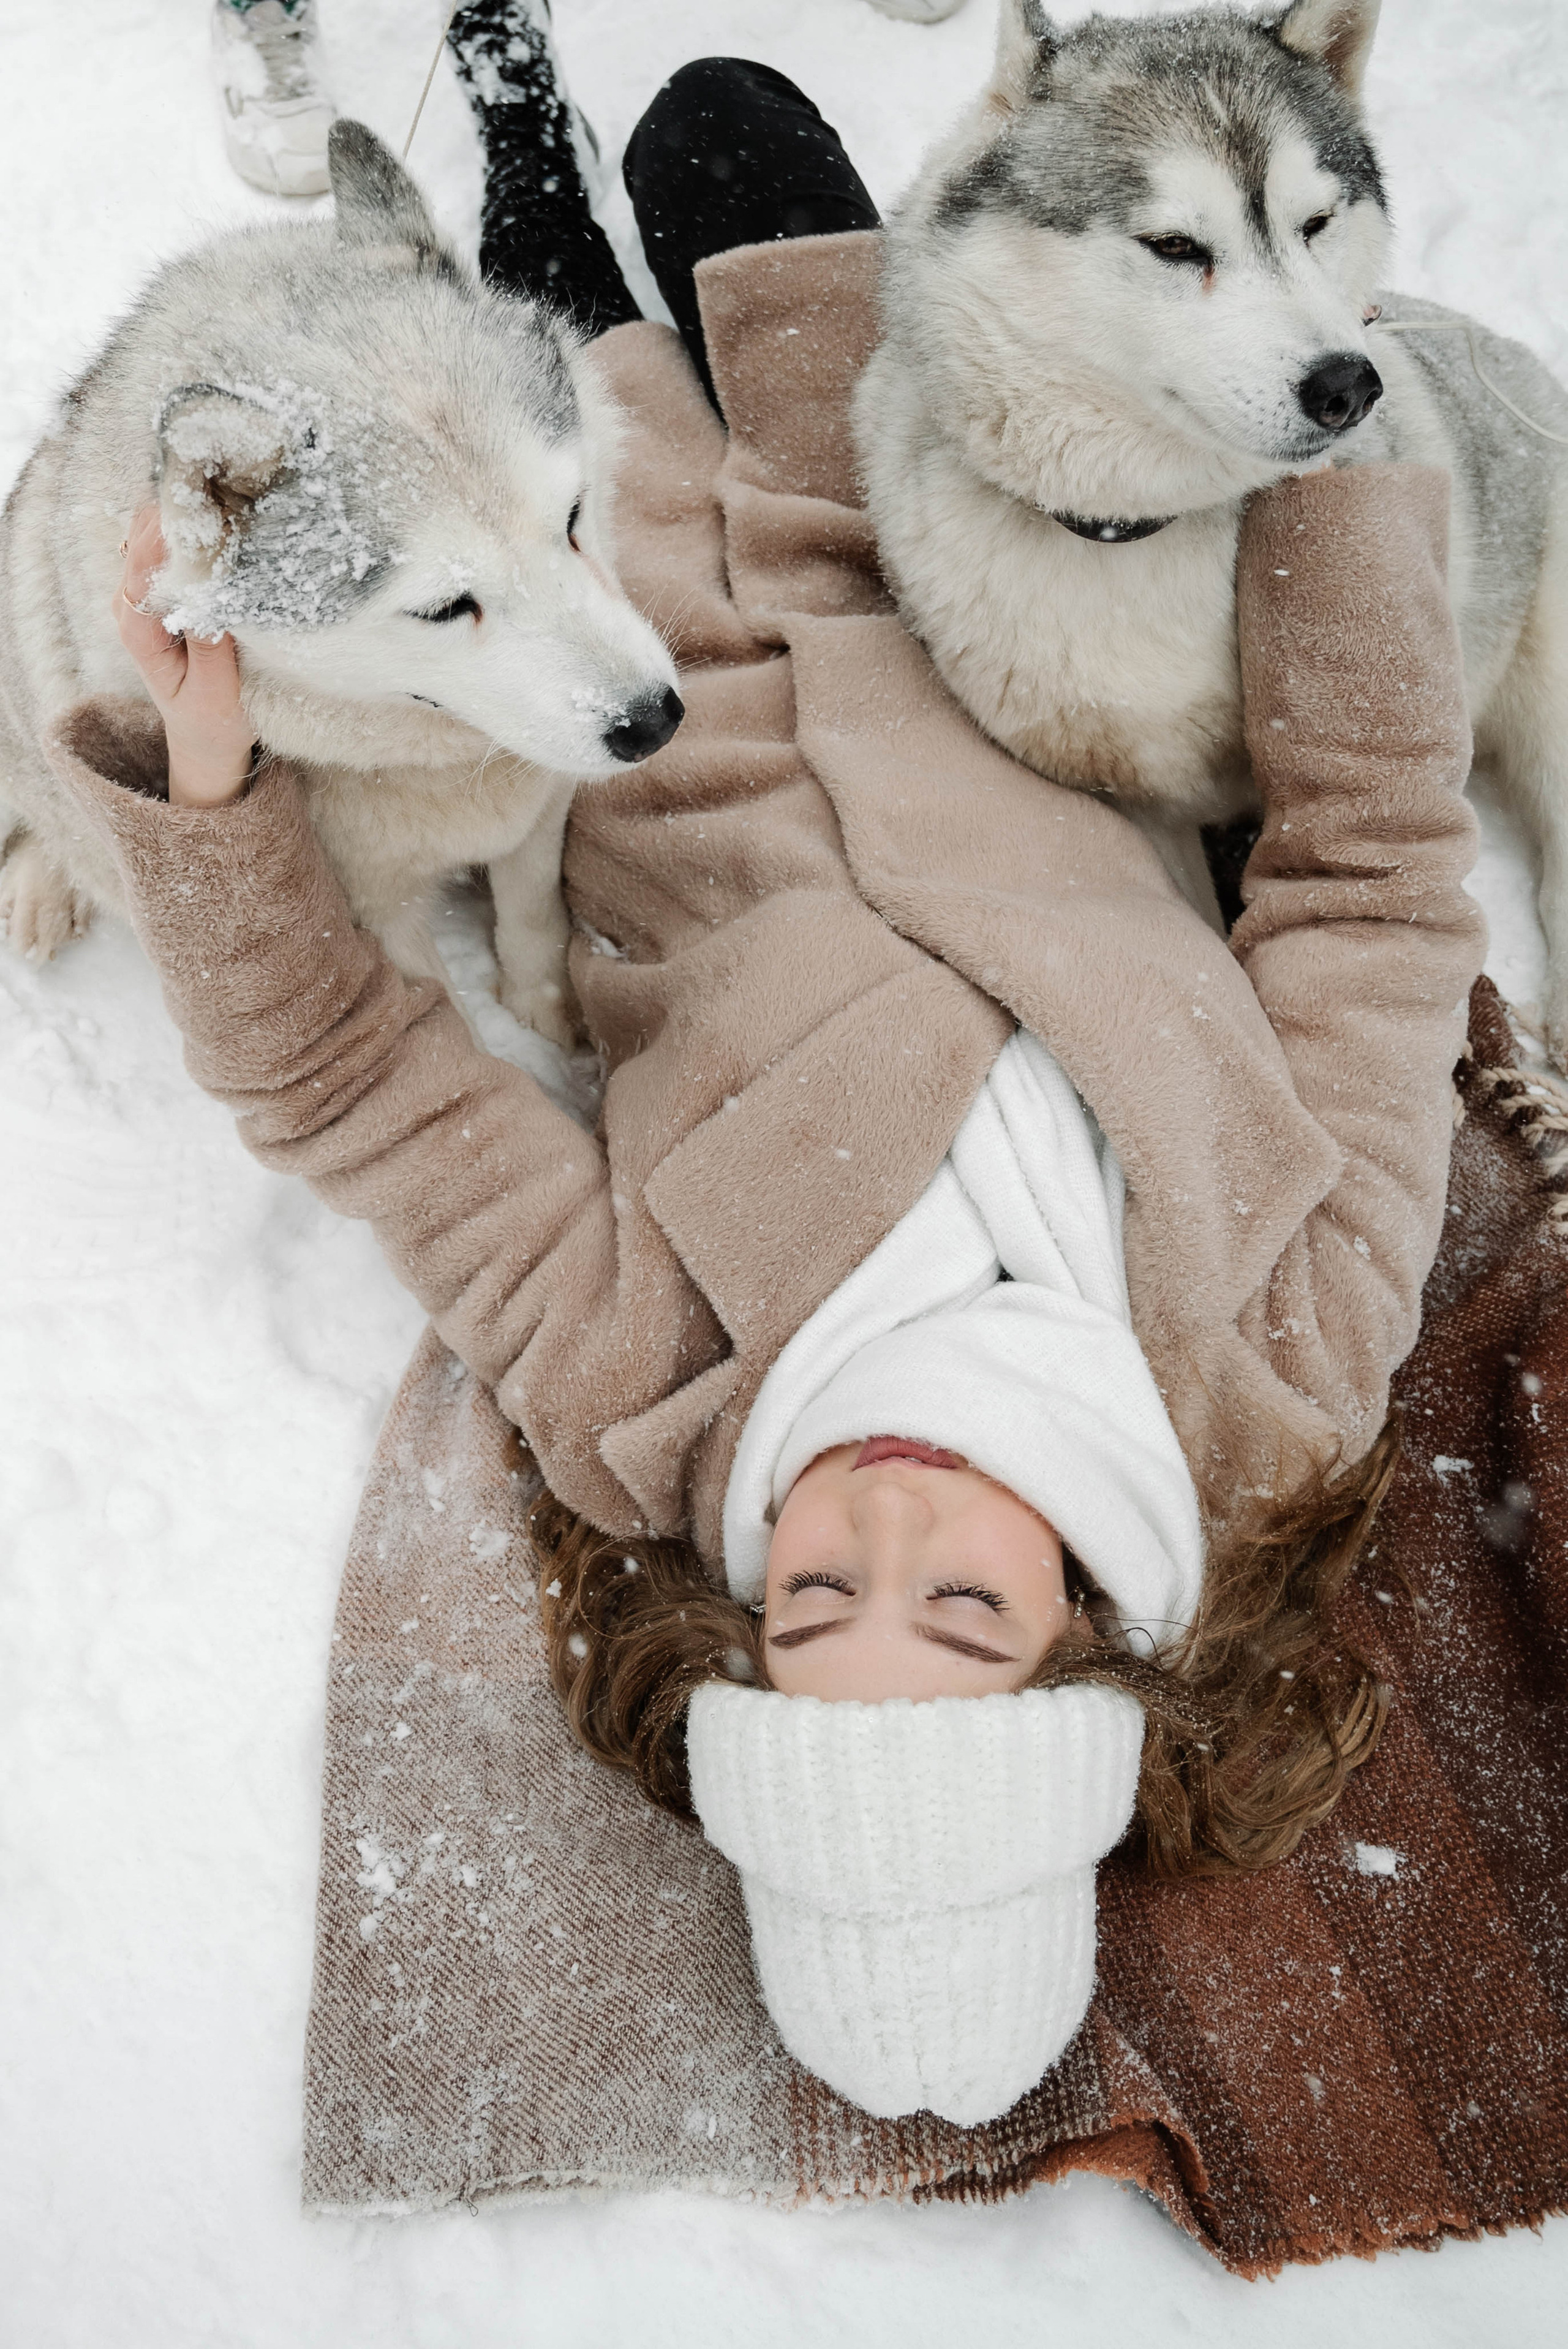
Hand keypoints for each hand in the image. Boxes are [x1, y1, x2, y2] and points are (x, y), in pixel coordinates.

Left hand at [113, 507, 256, 806]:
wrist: (205, 740)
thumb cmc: (214, 721)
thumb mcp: (216, 691)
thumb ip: (209, 641)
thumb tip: (209, 585)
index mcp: (137, 627)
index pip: (146, 559)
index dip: (178, 529)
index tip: (216, 515)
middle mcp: (131, 604)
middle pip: (146, 533)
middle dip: (184, 514)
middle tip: (232, 506)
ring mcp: (143, 595)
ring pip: (155, 531)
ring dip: (190, 518)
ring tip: (232, 513)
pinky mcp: (161, 591)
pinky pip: (170, 544)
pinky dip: (194, 532)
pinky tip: (224, 530)